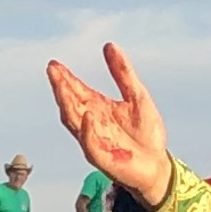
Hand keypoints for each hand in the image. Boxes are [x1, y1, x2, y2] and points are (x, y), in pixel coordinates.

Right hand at [45, 42, 173, 207]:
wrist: (157, 166)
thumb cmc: (146, 134)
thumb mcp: (137, 96)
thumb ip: (123, 73)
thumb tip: (109, 46)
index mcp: (98, 108)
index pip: (76, 91)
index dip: (65, 78)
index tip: (54, 64)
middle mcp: (92, 124)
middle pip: (71, 104)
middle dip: (61, 88)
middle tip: (53, 70)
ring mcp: (95, 142)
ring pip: (75, 122)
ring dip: (68, 105)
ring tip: (62, 86)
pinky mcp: (104, 160)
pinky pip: (91, 145)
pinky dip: (88, 131)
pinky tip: (88, 115)